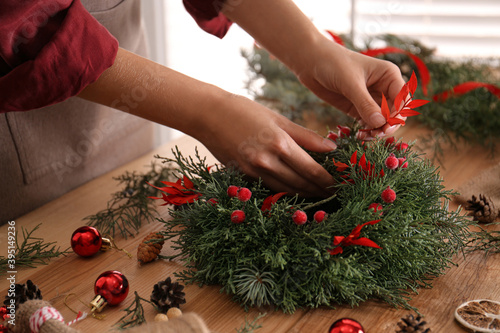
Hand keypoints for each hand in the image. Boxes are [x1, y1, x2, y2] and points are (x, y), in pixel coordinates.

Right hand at [194, 93, 335, 195]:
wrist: (208, 115)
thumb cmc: (245, 111)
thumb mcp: (278, 119)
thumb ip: (306, 136)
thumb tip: (332, 148)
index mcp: (280, 144)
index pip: (311, 169)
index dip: (328, 180)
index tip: (341, 184)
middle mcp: (268, 161)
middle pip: (301, 184)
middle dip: (320, 190)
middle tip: (335, 194)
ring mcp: (254, 172)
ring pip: (286, 190)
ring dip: (305, 195)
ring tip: (319, 196)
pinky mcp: (244, 176)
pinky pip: (270, 188)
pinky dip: (286, 192)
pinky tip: (295, 192)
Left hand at [294, 38, 405, 137]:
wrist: (311, 62)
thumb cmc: (333, 64)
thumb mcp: (350, 83)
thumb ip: (365, 103)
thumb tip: (380, 123)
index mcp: (389, 75)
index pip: (402, 99)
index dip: (398, 114)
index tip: (385, 125)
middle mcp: (384, 88)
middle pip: (395, 113)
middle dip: (388, 125)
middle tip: (375, 134)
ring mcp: (371, 99)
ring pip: (383, 121)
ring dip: (377, 131)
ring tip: (364, 136)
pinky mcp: (358, 108)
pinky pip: (369, 123)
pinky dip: (367, 131)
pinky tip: (360, 134)